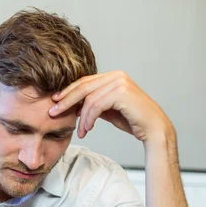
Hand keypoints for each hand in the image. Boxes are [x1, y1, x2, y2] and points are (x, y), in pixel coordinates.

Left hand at [48, 71, 173, 143]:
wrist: (153, 129)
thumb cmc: (132, 120)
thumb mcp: (108, 110)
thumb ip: (94, 104)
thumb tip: (75, 106)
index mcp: (113, 76)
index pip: (84, 82)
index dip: (68, 92)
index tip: (55, 102)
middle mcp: (117, 76)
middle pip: (82, 86)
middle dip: (65, 101)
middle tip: (52, 113)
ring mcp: (120, 83)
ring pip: (88, 98)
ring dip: (81, 117)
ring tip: (80, 131)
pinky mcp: (122, 93)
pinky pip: (96, 106)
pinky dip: (89, 119)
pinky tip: (87, 129)